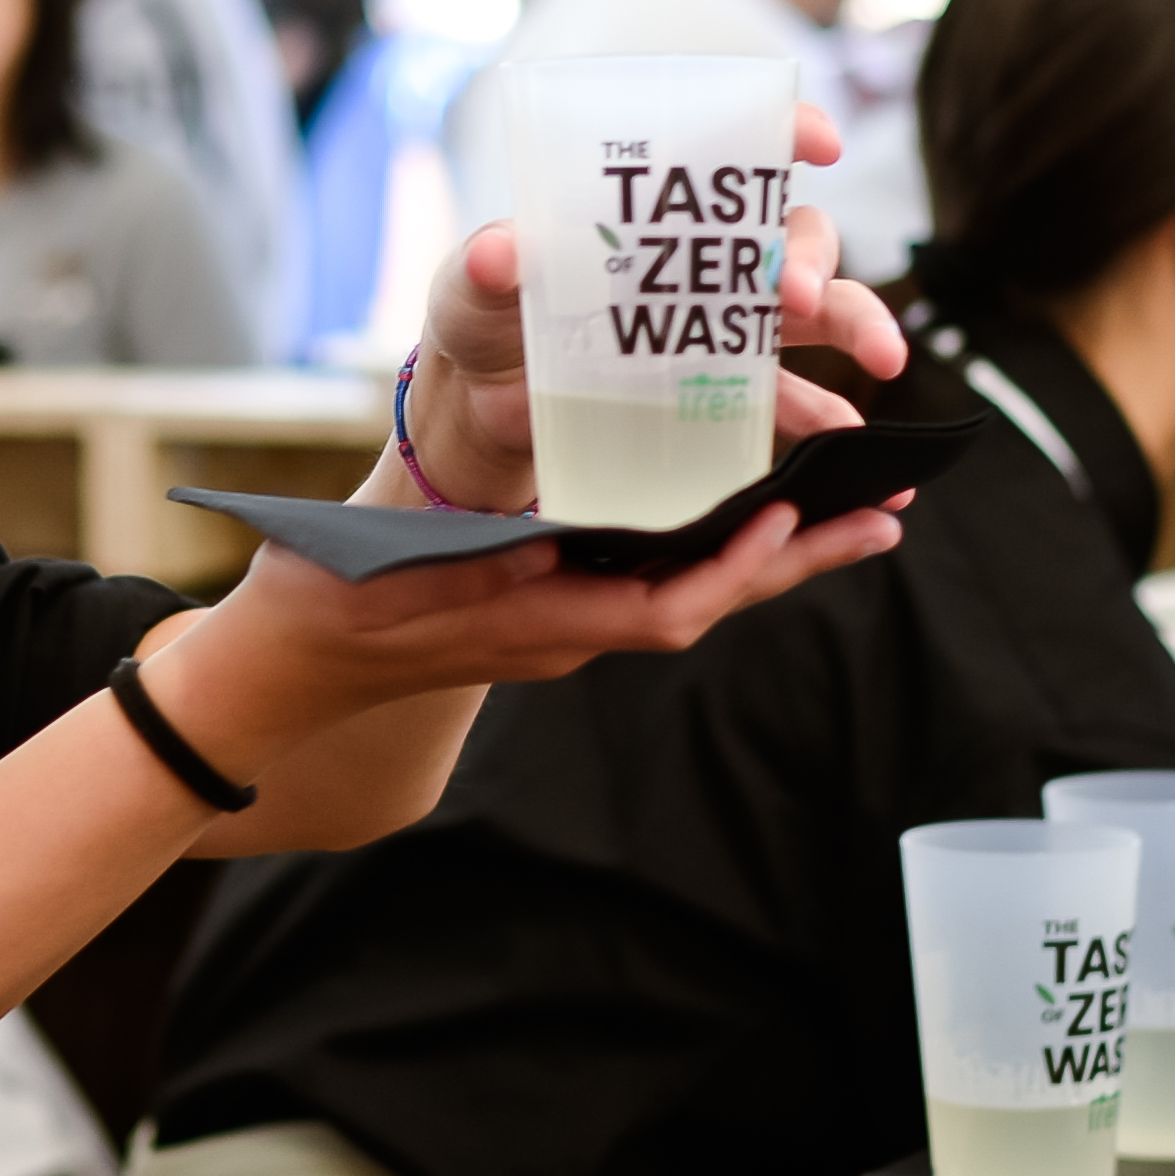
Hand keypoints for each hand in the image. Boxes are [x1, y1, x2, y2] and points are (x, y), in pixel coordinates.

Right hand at [167, 492, 908, 753]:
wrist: (289, 661)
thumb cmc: (331, 601)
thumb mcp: (396, 573)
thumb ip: (478, 562)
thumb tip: (555, 546)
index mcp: (544, 622)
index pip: (668, 607)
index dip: (735, 565)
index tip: (789, 515)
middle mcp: (573, 628)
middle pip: (708, 599)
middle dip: (799, 559)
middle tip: (886, 518)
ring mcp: (567, 620)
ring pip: (693, 589)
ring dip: (774, 553)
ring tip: (852, 515)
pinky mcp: (554, 603)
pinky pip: (657, 578)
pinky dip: (714, 547)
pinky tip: (748, 514)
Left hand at [401, 101, 908, 510]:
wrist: (480, 409)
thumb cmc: (483, 317)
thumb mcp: (472, 286)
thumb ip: (486, 266)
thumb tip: (500, 251)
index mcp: (654, 206)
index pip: (735, 152)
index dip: (787, 133)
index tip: (820, 143)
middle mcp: (704, 256)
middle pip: (795, 236)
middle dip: (820, 258)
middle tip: (805, 293)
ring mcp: (720, 324)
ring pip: (816, 312)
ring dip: (858, 326)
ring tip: (886, 359)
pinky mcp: (717, 391)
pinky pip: (787, 397)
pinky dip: (825, 414)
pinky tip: (848, 440)